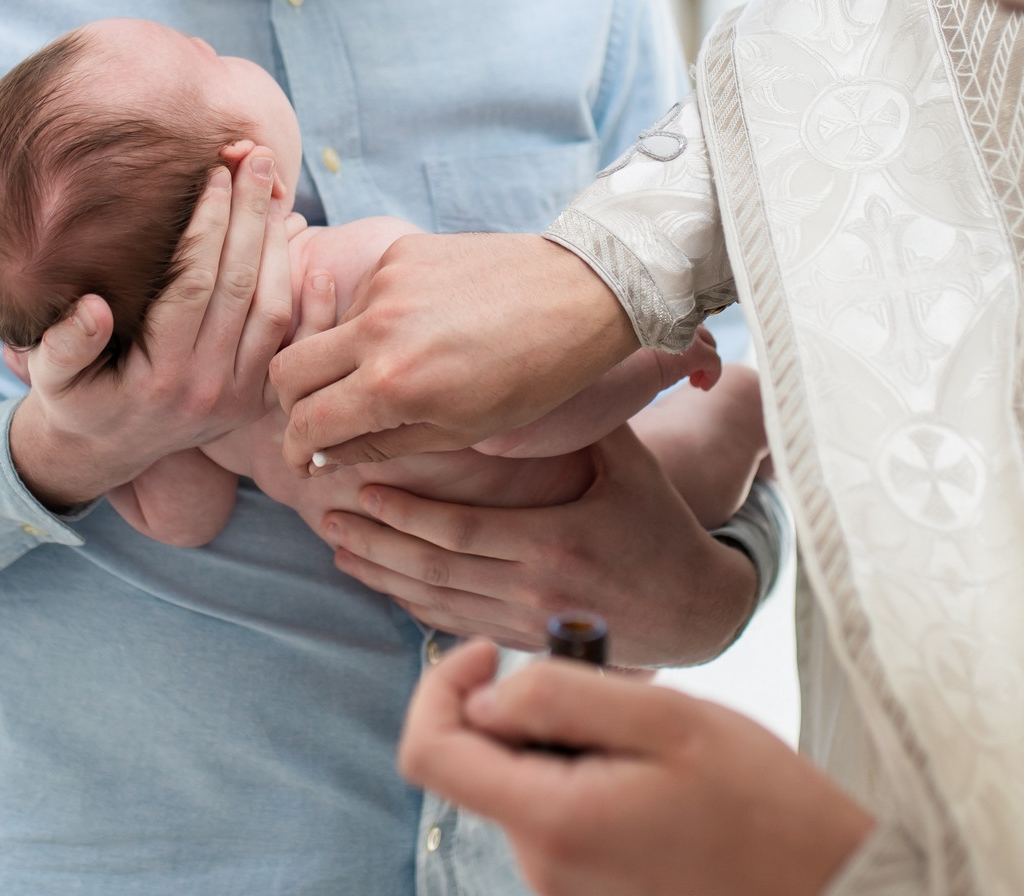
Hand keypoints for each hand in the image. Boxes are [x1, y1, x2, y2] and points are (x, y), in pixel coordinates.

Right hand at [6, 145, 293, 509]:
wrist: (107, 451)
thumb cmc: (75, 398)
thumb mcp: (50, 377)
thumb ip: (65, 344)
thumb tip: (92, 308)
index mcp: (158, 376)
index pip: (193, 283)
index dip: (208, 224)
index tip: (214, 173)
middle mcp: (207, 387)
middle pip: (241, 285)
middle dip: (251, 214)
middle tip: (256, 157)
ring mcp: (239, 396)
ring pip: (274, 308)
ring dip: (279, 244)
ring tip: (274, 189)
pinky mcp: (258, 399)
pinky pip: (295, 344)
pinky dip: (313, 301)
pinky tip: (313, 252)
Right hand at [272, 232, 637, 473]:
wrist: (580, 295)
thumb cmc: (531, 375)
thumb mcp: (461, 431)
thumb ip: (380, 443)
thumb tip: (322, 454)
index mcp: (393, 386)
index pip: (304, 422)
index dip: (296, 449)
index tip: (305, 457)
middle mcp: (377, 330)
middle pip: (288, 371)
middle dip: (293, 403)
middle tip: (319, 418)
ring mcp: (386, 284)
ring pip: (328, 332)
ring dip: (343, 359)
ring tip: (398, 370)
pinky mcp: (401, 253)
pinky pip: (364, 296)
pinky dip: (376, 321)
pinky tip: (422, 329)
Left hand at [317, 425, 758, 666]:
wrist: (697, 608)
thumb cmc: (661, 524)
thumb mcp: (631, 465)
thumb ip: (578, 426)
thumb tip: (525, 382)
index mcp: (557, 544)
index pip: (460, 531)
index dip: (406, 512)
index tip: (365, 486)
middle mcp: (535, 591)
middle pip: (435, 568)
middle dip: (374, 540)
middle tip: (327, 511)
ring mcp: (527, 623)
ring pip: (436, 601)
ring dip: (381, 574)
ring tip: (338, 545)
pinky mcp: (525, 641)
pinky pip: (455, 625)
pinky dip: (411, 605)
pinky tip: (381, 582)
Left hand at [401, 642, 873, 895]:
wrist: (827, 886)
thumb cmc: (763, 804)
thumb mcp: (666, 720)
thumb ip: (561, 697)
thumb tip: (482, 696)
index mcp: (550, 823)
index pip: (428, 752)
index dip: (441, 684)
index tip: (492, 648)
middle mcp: (542, 869)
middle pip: (482, 763)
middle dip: (526, 705)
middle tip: (610, 674)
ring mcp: (565, 888)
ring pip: (526, 784)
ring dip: (568, 738)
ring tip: (650, 724)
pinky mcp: (592, 892)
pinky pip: (561, 814)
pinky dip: (590, 773)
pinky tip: (655, 765)